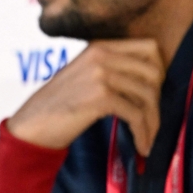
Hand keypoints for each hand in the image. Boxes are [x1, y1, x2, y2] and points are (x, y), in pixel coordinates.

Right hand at [8, 39, 163, 155]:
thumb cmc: (59, 105)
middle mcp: (101, 55)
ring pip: (148, 95)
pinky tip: (142, 145)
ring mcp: (100, 74)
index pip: (150, 47)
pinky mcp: (100, 97)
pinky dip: (143, 133)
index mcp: (99, 46)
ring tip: (148, 138)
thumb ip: (112, 68)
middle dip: (158, 99)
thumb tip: (153, 79)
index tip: (154, 93)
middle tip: (151, 119)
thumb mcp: (84, 75)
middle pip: (154, 71)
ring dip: (153, 122)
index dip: (160, 71)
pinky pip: (136, 115)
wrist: (32, 124)